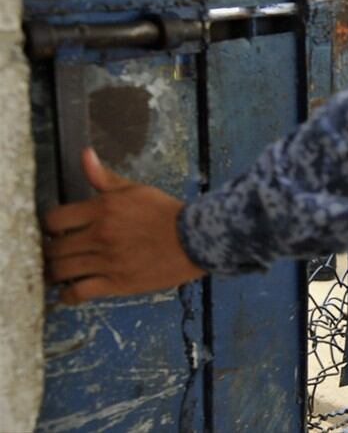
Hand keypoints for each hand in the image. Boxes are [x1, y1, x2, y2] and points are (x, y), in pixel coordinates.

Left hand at [43, 148, 205, 304]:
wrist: (196, 239)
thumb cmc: (167, 213)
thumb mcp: (136, 190)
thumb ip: (104, 177)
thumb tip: (84, 154)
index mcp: (103, 209)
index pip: (54, 219)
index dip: (49, 226)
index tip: (54, 231)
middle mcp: (100, 235)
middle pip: (54, 248)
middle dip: (48, 251)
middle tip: (52, 254)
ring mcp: (108, 261)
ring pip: (61, 271)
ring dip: (54, 273)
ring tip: (56, 273)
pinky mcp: (117, 283)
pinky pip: (79, 292)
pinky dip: (68, 295)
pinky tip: (69, 293)